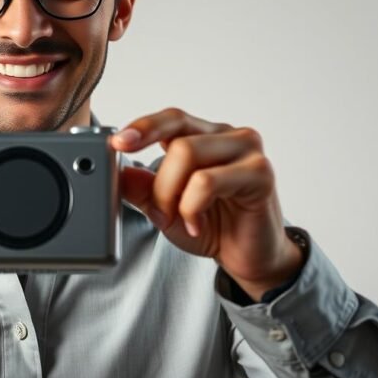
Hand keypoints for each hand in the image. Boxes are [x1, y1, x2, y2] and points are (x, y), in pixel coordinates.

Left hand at [111, 108, 303, 300]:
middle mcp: (228, 137)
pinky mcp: (260, 173)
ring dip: (173, 195)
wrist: (249, 258)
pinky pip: (207, 181)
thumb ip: (143, 189)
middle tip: (160, 212)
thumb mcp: (166, 210)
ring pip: (189, 154)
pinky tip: (197, 225)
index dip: (144, 127)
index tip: (117, 143)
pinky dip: (191, 207)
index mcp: (204, 136)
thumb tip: (119, 173)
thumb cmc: (213, 228)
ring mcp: (247, 151)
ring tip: (181, 220)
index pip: (172, 118)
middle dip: (159, 184)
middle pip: (177, 141)